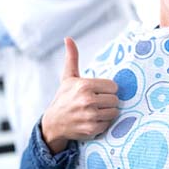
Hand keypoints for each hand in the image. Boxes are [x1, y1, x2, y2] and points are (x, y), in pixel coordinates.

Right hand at [41, 37, 118, 153]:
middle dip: (108, 101)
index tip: (99, 91)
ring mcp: (90, 116)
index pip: (113, 86)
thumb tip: (68, 38)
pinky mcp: (91, 129)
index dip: (107, 89)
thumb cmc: (64, 97)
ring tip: (96, 110)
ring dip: (107, 112)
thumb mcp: (68, 77)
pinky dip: (103, 123)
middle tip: (98, 102)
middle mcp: (88, 100)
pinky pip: (108, 124)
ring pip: (114, 112)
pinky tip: (93, 120)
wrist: (53, 122)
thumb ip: (72, 58)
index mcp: (85, 85)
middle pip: (115, 100)